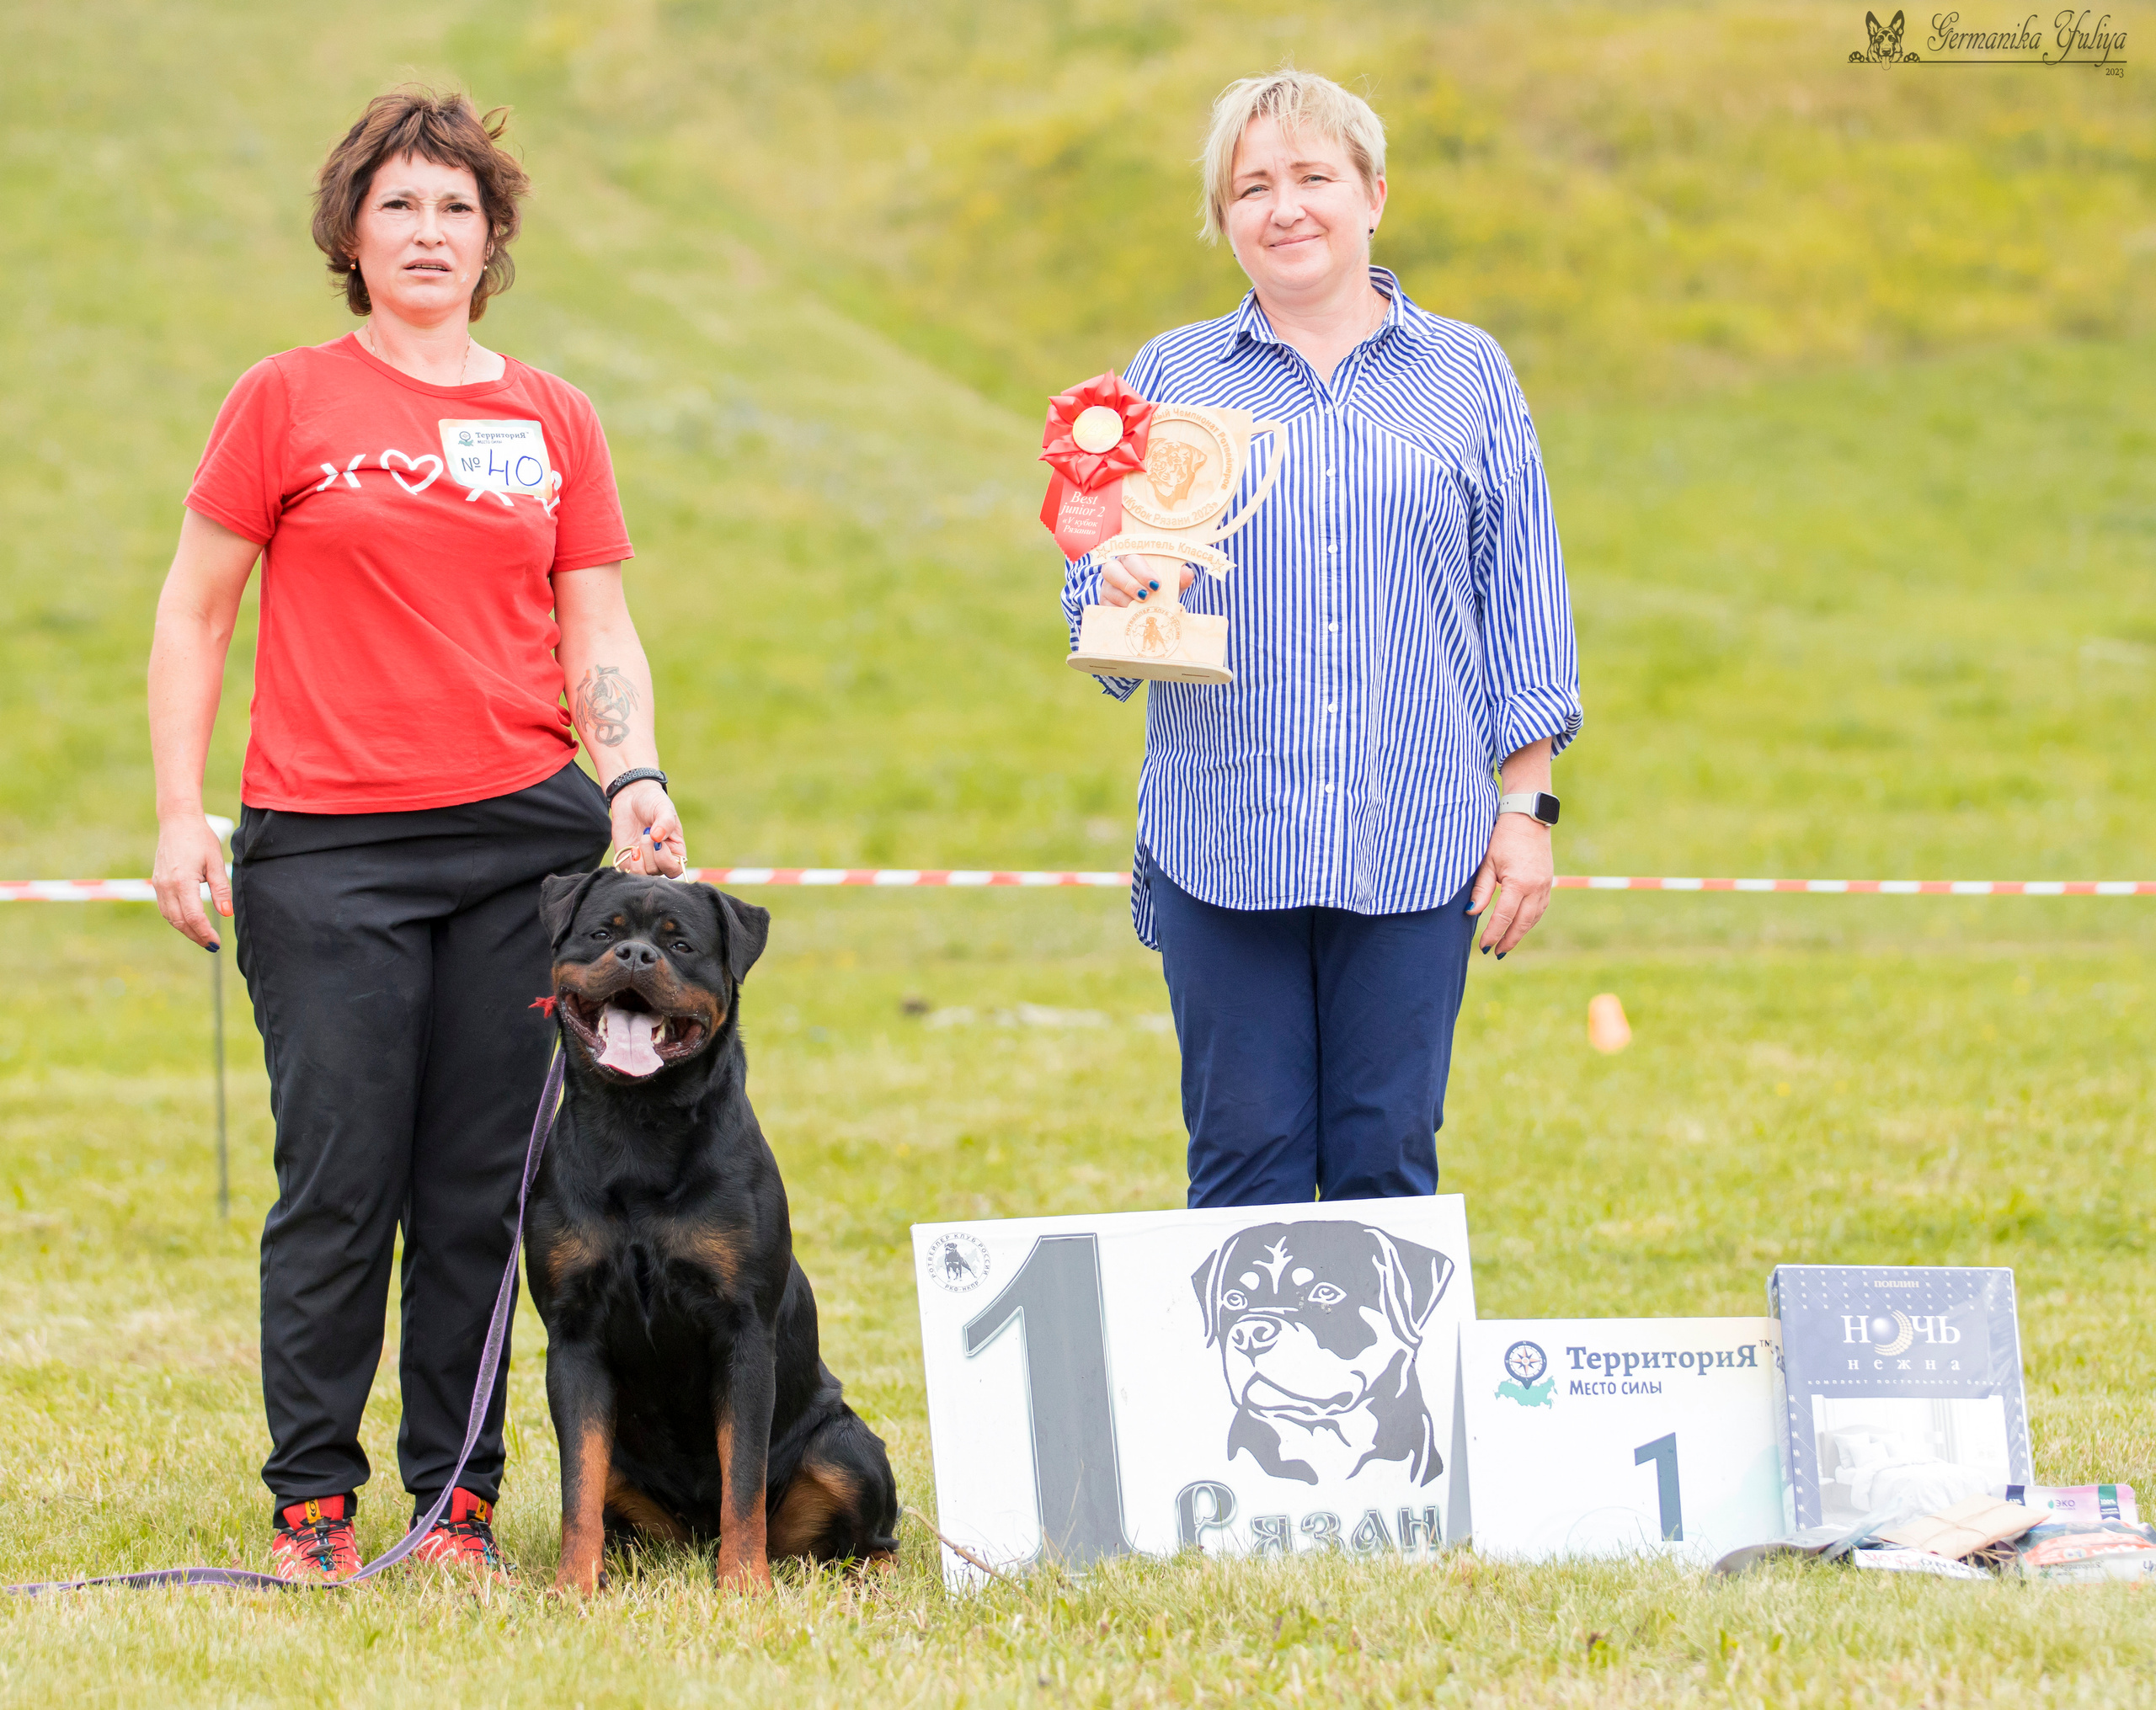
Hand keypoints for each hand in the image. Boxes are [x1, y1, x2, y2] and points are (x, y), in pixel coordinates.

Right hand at [153, 813, 231, 949]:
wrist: (177, 821)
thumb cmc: (200, 838)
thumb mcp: (215, 862)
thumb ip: (221, 889)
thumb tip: (226, 913)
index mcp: (182, 881)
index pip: (193, 916)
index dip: (204, 932)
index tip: (216, 942)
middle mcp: (166, 886)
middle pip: (179, 921)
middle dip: (196, 935)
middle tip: (212, 945)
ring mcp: (159, 884)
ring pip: (170, 917)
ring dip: (185, 930)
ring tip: (202, 937)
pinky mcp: (157, 882)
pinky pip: (165, 908)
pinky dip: (177, 919)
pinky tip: (189, 923)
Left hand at [609, 780, 685, 876]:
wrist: (631, 797)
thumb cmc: (653, 802)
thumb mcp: (664, 808)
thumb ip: (665, 822)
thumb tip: (658, 838)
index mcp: (675, 850)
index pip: (675, 869)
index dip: (665, 859)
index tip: (659, 842)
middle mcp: (660, 859)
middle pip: (657, 871)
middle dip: (650, 852)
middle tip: (646, 833)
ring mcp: (644, 861)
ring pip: (642, 874)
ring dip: (639, 859)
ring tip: (639, 841)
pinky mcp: (628, 860)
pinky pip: (628, 871)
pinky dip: (629, 862)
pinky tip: (631, 848)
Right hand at [1098, 555, 1195, 609]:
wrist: (1150, 606)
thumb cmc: (1159, 589)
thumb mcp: (1170, 583)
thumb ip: (1179, 577)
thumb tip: (1187, 574)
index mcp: (1131, 558)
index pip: (1132, 557)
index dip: (1142, 570)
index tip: (1156, 584)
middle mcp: (1115, 569)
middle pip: (1112, 569)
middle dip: (1130, 583)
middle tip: (1146, 596)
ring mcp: (1107, 586)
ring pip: (1109, 589)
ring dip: (1126, 599)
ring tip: (1141, 607)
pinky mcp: (1104, 603)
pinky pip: (1107, 607)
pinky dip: (1120, 611)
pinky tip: (1131, 615)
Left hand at [1468, 813, 1552, 956]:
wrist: (1528, 818)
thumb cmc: (1502, 838)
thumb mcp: (1487, 863)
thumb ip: (1481, 890)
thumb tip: (1471, 913)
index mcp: (1519, 883)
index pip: (1504, 917)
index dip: (1493, 934)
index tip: (1483, 946)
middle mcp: (1536, 888)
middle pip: (1522, 923)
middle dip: (1509, 940)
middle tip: (1496, 953)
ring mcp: (1545, 886)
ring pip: (1534, 918)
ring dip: (1520, 933)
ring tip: (1506, 944)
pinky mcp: (1548, 882)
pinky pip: (1540, 908)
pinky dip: (1530, 920)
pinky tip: (1520, 926)